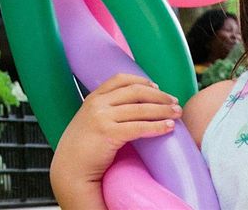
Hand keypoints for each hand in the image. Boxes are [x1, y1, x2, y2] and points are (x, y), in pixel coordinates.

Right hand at [52, 74, 181, 185]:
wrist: (70, 169)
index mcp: (93, 98)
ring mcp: (101, 118)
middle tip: (175, 102)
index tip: (158, 87)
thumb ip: (106, 109)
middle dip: (159, 96)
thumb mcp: (90, 120)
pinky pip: (139, 128)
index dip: (142, 81)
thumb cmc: (83, 147)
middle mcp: (97, 104)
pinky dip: (157, 126)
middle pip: (135, 92)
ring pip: (140, 109)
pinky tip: (168, 127)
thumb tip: (135, 105)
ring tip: (178, 114)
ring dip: (163, 110)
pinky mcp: (108, 134)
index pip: (121, 80)